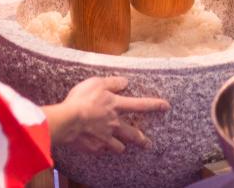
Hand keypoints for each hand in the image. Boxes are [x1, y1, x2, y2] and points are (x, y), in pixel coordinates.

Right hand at [46, 77, 168, 152]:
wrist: (67, 121)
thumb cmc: (82, 99)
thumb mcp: (96, 83)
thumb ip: (112, 83)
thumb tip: (125, 82)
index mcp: (116, 106)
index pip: (140, 105)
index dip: (154, 105)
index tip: (166, 106)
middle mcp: (114, 124)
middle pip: (133, 134)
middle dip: (142, 139)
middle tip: (147, 144)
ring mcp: (105, 138)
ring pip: (118, 146)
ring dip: (120, 146)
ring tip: (121, 148)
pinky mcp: (94, 147)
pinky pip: (101, 150)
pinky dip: (101, 148)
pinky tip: (98, 146)